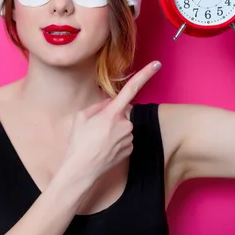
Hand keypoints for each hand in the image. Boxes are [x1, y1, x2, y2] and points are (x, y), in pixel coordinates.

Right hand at [61, 60, 161, 186]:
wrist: (82, 170)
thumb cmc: (79, 143)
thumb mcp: (81, 117)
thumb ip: (98, 106)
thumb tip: (108, 104)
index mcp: (112, 113)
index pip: (131, 89)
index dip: (144, 75)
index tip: (156, 64)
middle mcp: (125, 124)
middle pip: (121, 114)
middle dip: (111, 118)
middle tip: (95, 130)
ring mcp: (129, 138)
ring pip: (123, 128)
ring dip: (112, 131)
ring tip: (97, 142)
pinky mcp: (130, 149)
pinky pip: (124, 140)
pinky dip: (116, 142)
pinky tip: (104, 149)